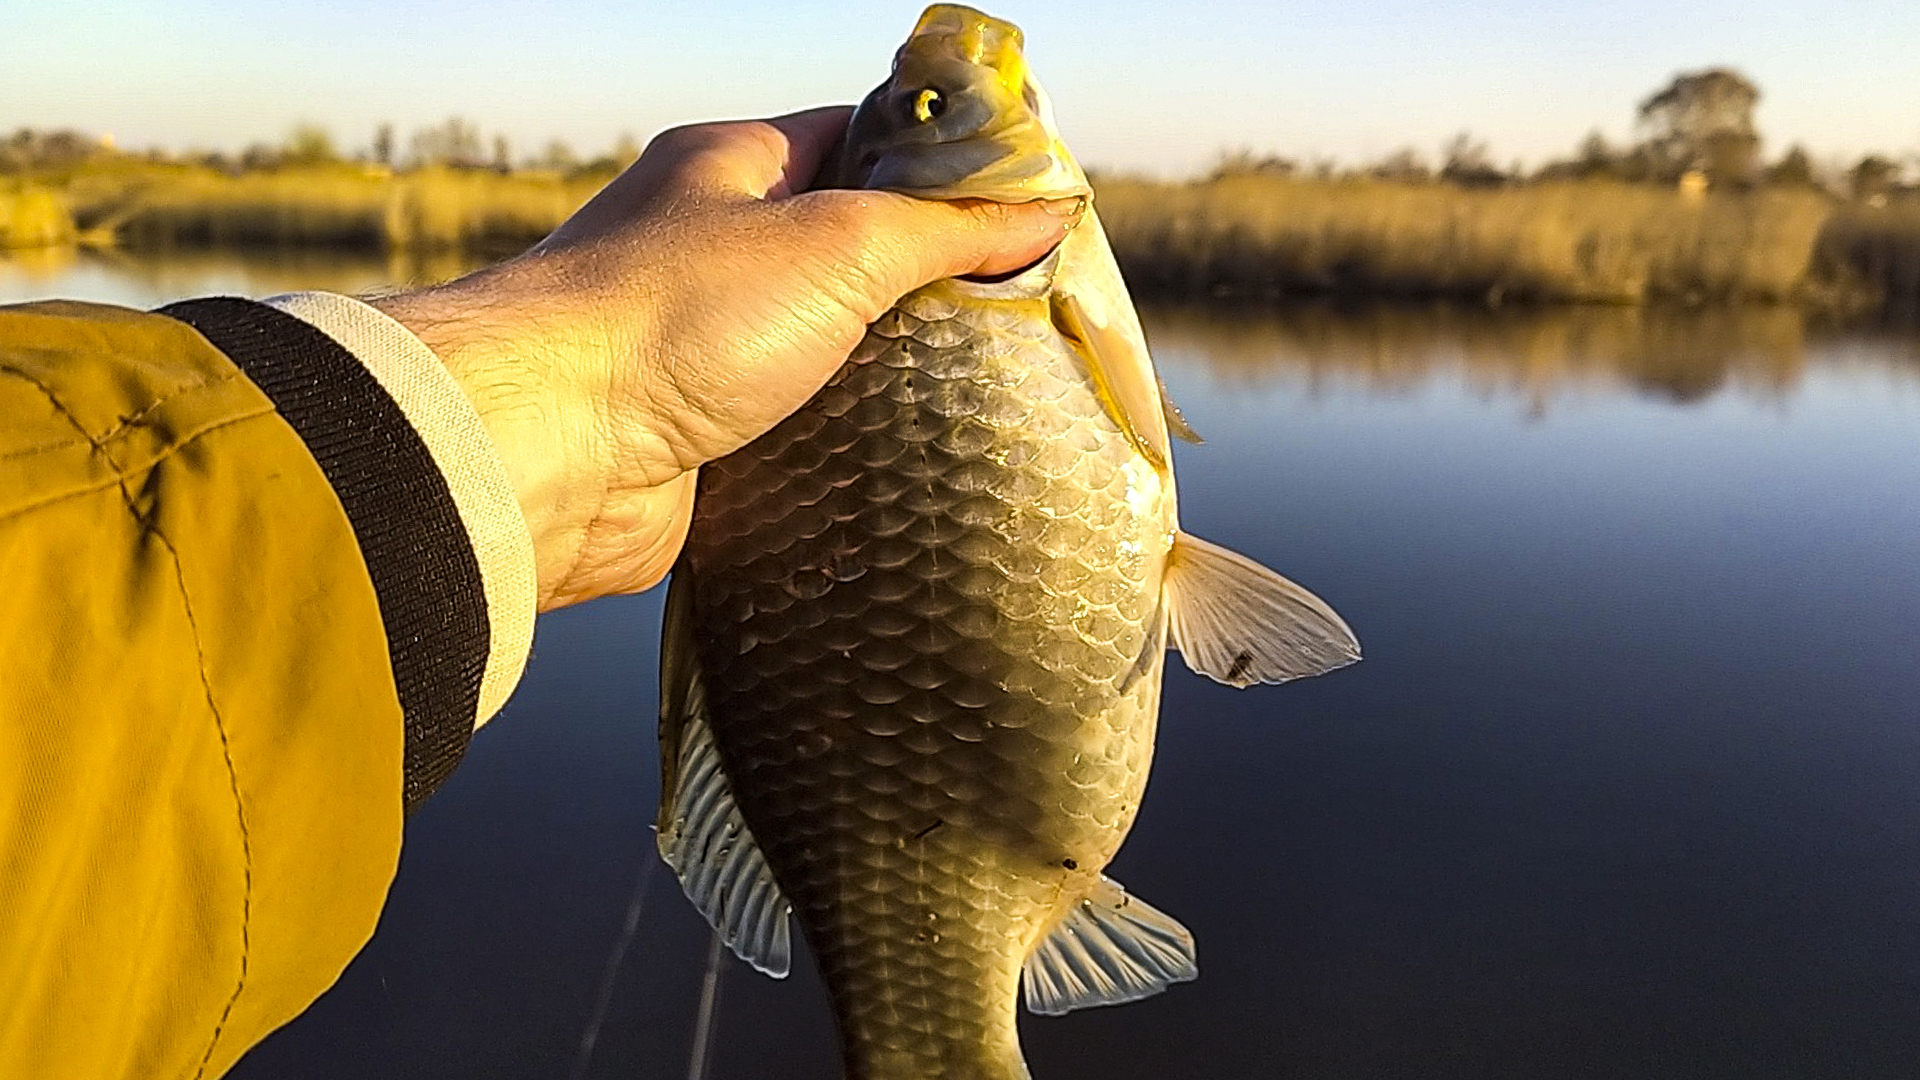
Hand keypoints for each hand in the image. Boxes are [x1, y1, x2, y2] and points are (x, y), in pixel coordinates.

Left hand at [374, 106, 1079, 610]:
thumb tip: (1039, 213)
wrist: (546, 451)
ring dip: (888, 375)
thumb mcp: (836, 245)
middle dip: (927, 285)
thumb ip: (942, 230)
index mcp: (733, 169)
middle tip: (1016, 312)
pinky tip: (908, 458)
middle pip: (848, 254)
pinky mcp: (702, 437)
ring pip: (825, 351)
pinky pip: (794, 431)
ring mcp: (704, 347)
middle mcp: (712, 250)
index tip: (1021, 202)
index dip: (941, 166)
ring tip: (983, 390)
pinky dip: (845, 444)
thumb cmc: (670, 319)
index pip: (856, 139)